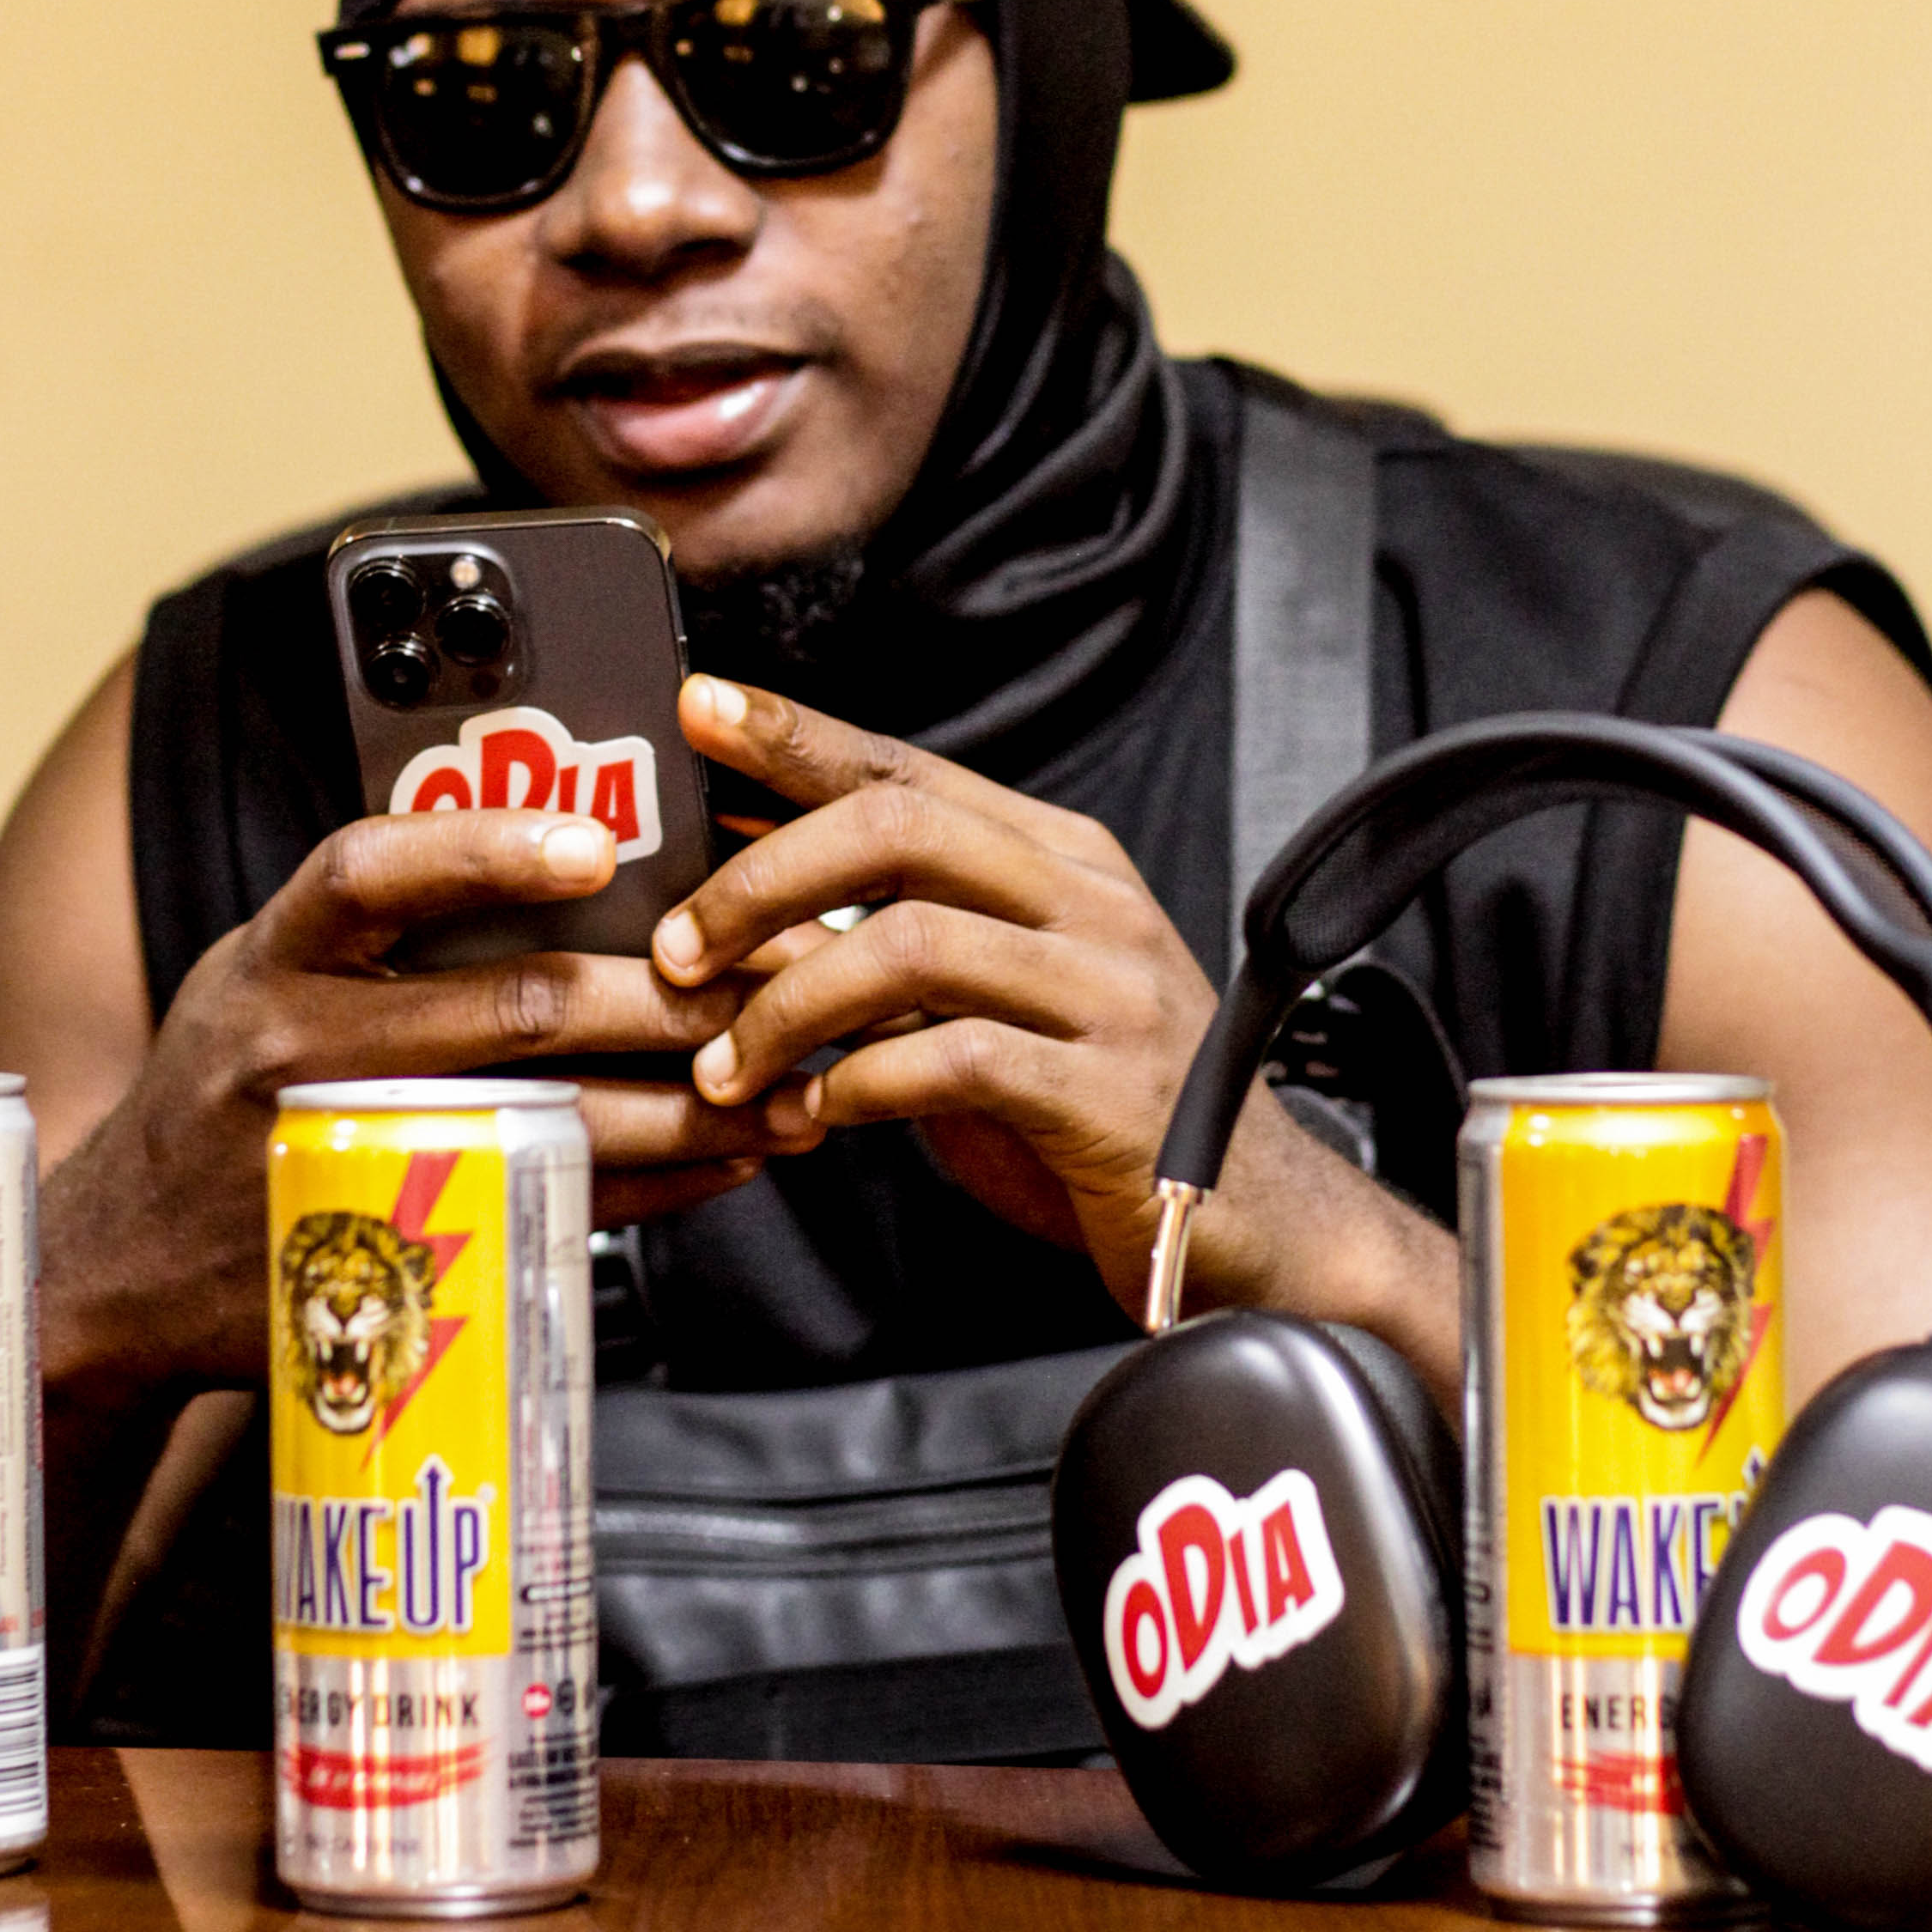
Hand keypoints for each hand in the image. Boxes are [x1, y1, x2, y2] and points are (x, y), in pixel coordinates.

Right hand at [44, 802, 779, 1419]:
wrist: (115, 1270)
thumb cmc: (227, 1086)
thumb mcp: (262, 974)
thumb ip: (377, 920)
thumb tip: (574, 845)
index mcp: (271, 955)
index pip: (372, 872)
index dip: (484, 848)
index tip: (596, 841)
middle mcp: (295, 1049)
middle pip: (507, 1010)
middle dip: (666, 996)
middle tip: (779, 977)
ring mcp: (344, 1162)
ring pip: (552, 1122)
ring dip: (691, 1104)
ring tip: (792, 1088)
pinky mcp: (387, 1260)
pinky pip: (548, 1213)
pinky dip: (653, 1186)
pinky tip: (729, 1161)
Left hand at [658, 678, 1444, 1357]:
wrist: (1253, 1222)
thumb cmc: (1099, 1109)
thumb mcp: (991, 1002)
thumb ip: (891, 949)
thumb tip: (742, 904)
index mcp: (1060, 860)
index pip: (908, 767)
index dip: (798, 734)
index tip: (701, 709)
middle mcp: (1090, 905)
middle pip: (898, 831)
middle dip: (762, 882)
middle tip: (678, 950)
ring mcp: (1108, 994)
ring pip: (911, 944)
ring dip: (788, 1006)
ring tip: (727, 1065)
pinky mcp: (1108, 1095)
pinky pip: (954, 1061)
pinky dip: (857, 1089)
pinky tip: (813, 1119)